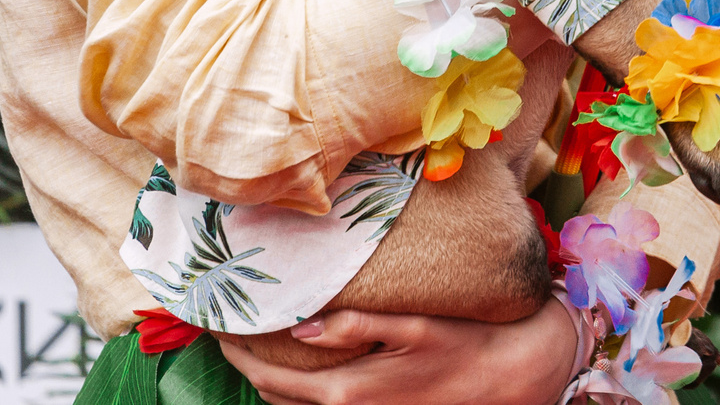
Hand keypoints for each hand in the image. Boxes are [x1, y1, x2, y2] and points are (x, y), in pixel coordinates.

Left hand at [215, 302, 579, 404]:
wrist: (507, 378)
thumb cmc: (462, 344)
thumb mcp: (413, 326)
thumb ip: (356, 326)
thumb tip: (302, 324)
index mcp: (346, 392)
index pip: (268, 376)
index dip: (235, 350)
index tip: (213, 322)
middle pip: (272, 394)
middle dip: (245, 360)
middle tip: (228, 322)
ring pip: (294, 404)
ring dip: (270, 374)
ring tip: (256, 335)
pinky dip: (298, 386)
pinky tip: (301, 357)